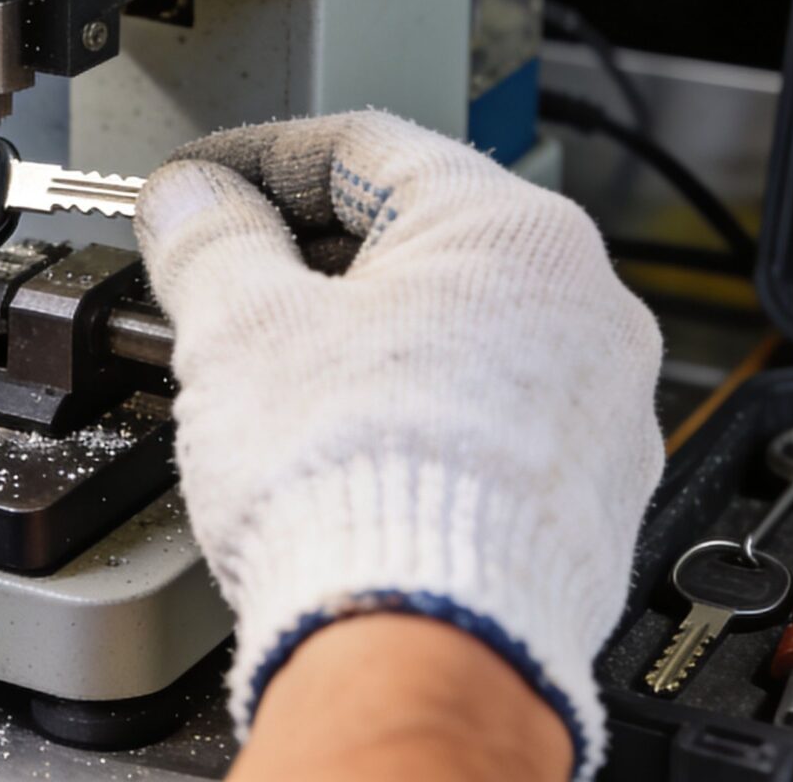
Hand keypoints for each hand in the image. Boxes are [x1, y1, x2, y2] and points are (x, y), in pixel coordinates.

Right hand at [132, 112, 662, 774]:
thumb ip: (209, 236)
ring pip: (458, 331)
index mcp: (512, 229)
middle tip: (222, 284)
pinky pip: (490, 417)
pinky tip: (344, 449)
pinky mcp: (592, 494)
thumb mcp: (239, 326)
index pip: (362, 147)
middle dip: (307, 257)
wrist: (423, 645)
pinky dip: (414, 412)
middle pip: (417, 239)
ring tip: (272, 379)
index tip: (200, 186)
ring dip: (360, 338)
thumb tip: (192, 200)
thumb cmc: (355, 484)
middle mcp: (586, 304)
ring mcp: (600, 405)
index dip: (255, 159)